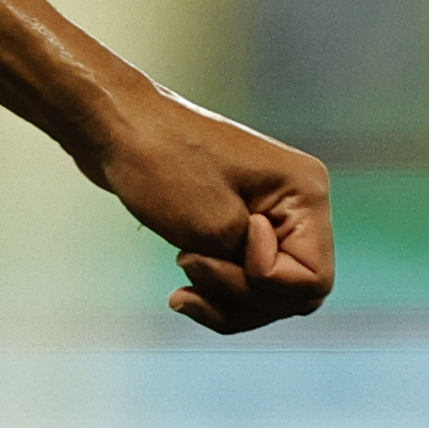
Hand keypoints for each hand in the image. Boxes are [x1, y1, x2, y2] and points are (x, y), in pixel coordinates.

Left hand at [79, 88, 332, 335]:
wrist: (115, 126)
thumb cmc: (160, 163)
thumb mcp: (212, 227)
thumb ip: (252, 270)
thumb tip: (271, 292)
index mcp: (305, 194)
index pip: (313, 281)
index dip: (265, 281)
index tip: (224, 245)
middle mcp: (297, 205)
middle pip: (292, 293)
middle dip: (240, 295)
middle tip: (189, 262)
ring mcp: (269, 216)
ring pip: (266, 295)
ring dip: (224, 301)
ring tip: (181, 281)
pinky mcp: (240, 227)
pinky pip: (242, 282)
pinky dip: (216, 294)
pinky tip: (183, 292)